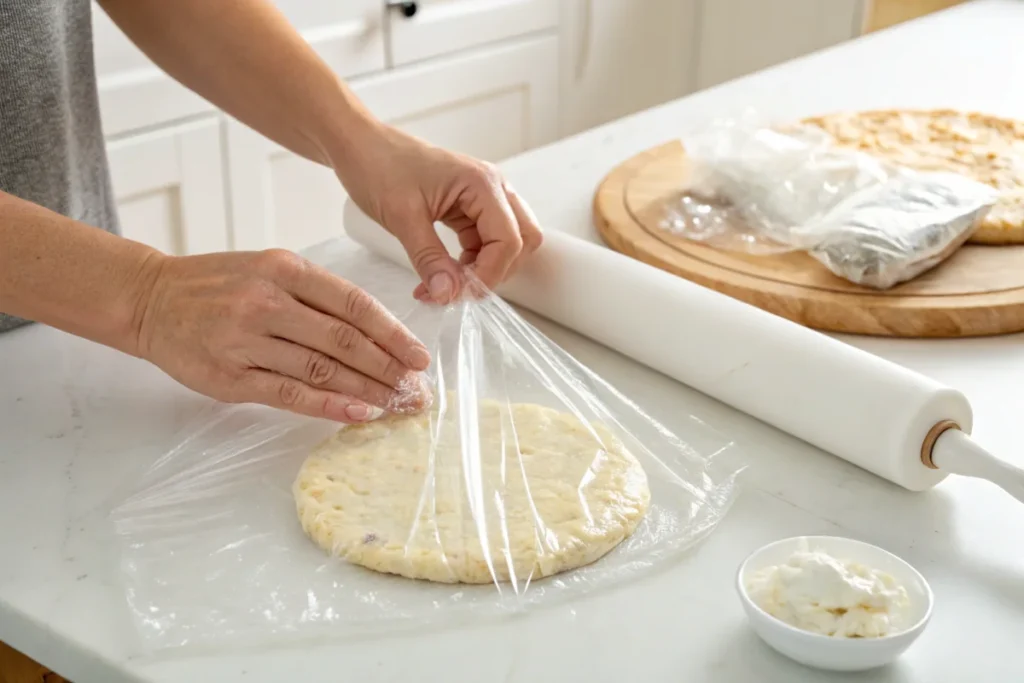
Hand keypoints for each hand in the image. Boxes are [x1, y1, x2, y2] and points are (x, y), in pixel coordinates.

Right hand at [135, 249, 430, 422]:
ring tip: (395, 404)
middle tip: (416, 389)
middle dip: (388, 368)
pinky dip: (328, 405)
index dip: (392, 333)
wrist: (152, 299)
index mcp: (285, 269)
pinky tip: (357, 413)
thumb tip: (377, 332)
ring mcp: (246, 340)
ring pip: (321, 369)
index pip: (354, 304)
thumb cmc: (219, 284)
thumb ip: (317, 295)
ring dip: (365, 390)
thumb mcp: (270, 269)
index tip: (419, 355)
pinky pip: (289, 394)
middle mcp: (268, 301)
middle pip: (343, 340)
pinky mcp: (230, 376)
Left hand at [333, 122, 542, 303]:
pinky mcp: (469, 207)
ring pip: (506, 243)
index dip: (489, 274)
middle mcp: (492, 188)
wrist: (360, 145)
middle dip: (496, 271)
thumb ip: (429, 259)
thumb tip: (449, 295)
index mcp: (482, 183)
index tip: (458, 294)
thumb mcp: (402, 217)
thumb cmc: (379, 166)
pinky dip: (471, 261)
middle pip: (523, 240)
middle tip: (459, 290)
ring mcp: (483, 197)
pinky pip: (485, 241)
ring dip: (484, 269)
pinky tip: (444, 272)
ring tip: (446, 283)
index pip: (509, 240)